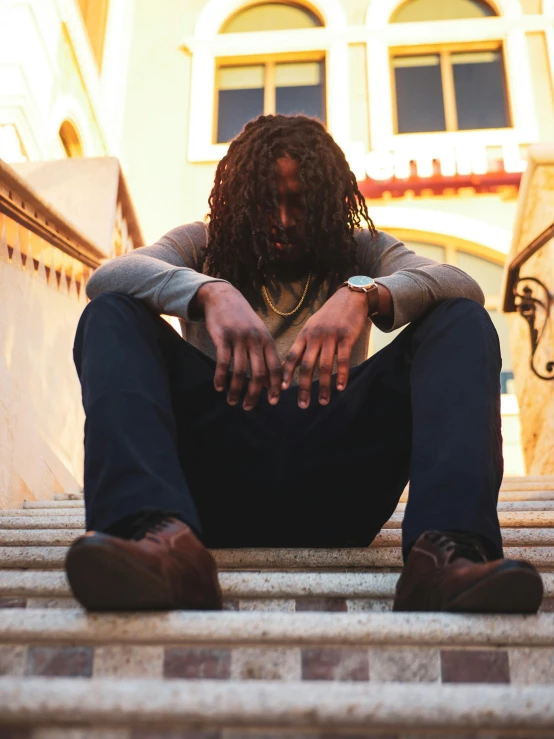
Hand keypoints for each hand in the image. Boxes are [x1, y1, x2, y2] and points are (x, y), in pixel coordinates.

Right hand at [195, 282, 281, 409]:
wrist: (223, 297)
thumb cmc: (242, 319)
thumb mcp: (258, 334)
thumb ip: (265, 356)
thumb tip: (269, 383)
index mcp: (267, 340)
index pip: (275, 368)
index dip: (275, 387)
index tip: (273, 402)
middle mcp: (256, 340)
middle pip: (259, 373)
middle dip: (254, 394)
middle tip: (248, 407)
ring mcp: (240, 338)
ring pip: (240, 371)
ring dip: (236, 390)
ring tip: (232, 401)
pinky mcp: (223, 337)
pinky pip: (223, 363)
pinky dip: (221, 378)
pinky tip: (219, 387)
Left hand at [281, 287, 369, 407]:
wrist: (350, 298)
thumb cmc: (329, 316)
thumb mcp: (312, 326)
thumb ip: (304, 344)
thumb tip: (292, 365)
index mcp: (304, 335)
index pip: (292, 357)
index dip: (286, 374)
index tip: (282, 390)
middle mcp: (315, 337)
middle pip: (306, 365)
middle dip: (303, 387)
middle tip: (302, 405)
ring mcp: (331, 337)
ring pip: (324, 366)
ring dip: (322, 386)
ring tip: (322, 402)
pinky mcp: (346, 337)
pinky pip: (342, 359)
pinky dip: (341, 375)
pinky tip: (340, 387)